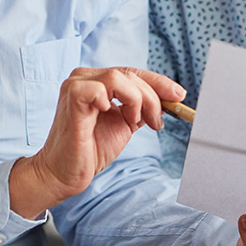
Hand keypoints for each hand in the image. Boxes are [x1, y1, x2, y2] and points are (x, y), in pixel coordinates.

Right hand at [10, 66, 185, 217]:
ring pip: (119, 77)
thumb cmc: (91, 149)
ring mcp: (76, 84)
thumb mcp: (124, 123)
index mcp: (96, 80)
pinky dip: (114, 100)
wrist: (66, 173)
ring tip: (134, 122)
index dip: (158, 82)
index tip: (179, 95)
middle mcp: (84, 77)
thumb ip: (141, 108)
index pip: (132, 73)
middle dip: (152, 97)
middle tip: (158, 122)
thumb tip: (169, 98)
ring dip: (137, 100)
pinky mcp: (72, 97)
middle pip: (129, 74)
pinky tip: (116, 116)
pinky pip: (99, 88)